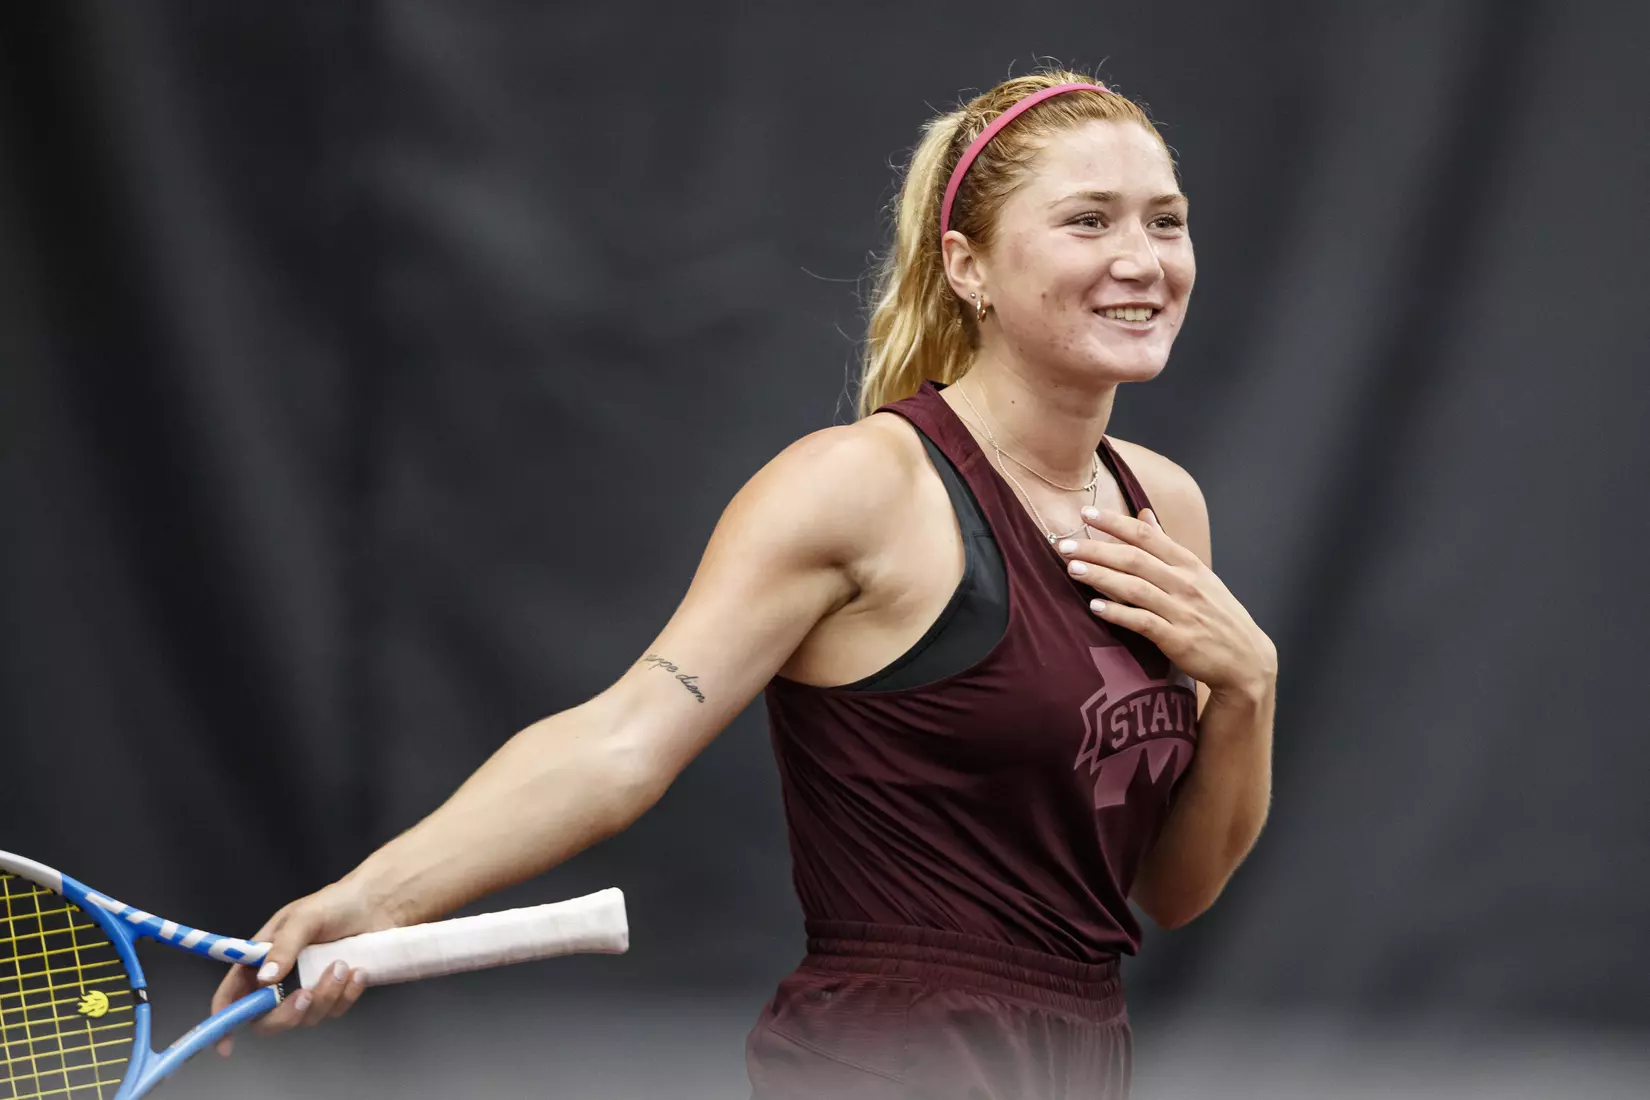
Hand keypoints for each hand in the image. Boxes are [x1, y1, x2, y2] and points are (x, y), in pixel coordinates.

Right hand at [210, 878, 398, 1056]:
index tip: (227, 1043)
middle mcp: (281, 978)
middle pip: (268, 1018)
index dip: (225, 1018)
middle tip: (307, 995)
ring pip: (306, 1016)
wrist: (377, 904)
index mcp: (262, 958)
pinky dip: (347, 995)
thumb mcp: (304, 918)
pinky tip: (359, 972)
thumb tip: (265, 978)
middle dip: (286, 1013)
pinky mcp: (335, 993)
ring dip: (325, 996)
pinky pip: (335, 1009)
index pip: (233, 992)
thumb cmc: (334, 904)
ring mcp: (308, 988)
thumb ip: (284, 946)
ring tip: (343, 965)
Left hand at [1058, 507, 1276, 698]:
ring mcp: (1182, 611)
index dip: (1115, 523)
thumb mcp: (1197, 574)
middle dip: (1097, 550)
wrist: (1246, 658)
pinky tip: (1095, 607)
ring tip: (1072, 569)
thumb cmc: (1216, 613)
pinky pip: (1143, 622)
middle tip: (1064, 545)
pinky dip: (1119, 613)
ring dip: (1101, 577)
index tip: (1085, 513)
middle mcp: (1185, 583)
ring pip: (1136, 588)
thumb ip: (1166, 545)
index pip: (1147, 536)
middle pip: (1135, 559)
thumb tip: (1144, 514)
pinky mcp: (1178, 639)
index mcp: (1188, 563)